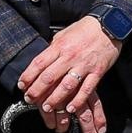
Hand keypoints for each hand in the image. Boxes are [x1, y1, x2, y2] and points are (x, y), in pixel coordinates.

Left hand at [19, 15, 122, 132]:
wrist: (110, 24)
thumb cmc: (85, 29)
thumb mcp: (64, 34)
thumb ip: (53, 49)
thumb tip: (40, 62)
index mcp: (59, 46)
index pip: (39, 63)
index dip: (28, 76)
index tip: (21, 86)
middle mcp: (70, 56)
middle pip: (49, 77)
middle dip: (37, 90)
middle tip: (29, 99)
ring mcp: (84, 65)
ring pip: (66, 85)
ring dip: (55, 98)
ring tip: (46, 107)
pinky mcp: (98, 71)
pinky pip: (86, 89)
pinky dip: (78, 100)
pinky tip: (70, 108)